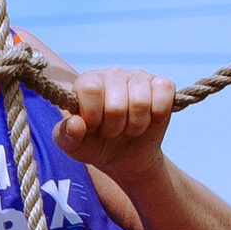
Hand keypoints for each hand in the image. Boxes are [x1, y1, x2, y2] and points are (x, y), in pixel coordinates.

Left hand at [51, 67, 175, 193]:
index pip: (90, 88)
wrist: (126, 156)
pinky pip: (164, 92)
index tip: (92, 127)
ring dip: (135, 125)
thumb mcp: (74, 147)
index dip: (92, 115)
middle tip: (112, 131)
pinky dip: (157, 114)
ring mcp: (138, 76)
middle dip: (114, 128)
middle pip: (116, 103)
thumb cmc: (96, 145)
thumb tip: (75, 123)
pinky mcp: (161, 84)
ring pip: (141, 101)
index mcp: (87, 82)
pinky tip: (149, 119)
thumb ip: (66, 136)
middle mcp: (112, 73)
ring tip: (128, 128)